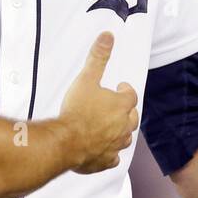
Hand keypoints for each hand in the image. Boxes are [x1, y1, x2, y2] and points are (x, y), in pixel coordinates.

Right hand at [58, 32, 139, 173]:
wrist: (65, 141)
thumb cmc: (76, 111)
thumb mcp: (86, 79)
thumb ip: (98, 58)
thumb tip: (108, 36)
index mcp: (121, 106)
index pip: (130, 95)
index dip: (125, 90)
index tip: (119, 87)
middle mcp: (122, 126)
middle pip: (132, 117)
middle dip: (126, 111)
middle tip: (117, 108)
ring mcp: (115, 144)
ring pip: (125, 138)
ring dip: (120, 132)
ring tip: (111, 128)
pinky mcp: (106, 160)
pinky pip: (113, 158)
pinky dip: (110, 153)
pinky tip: (104, 151)